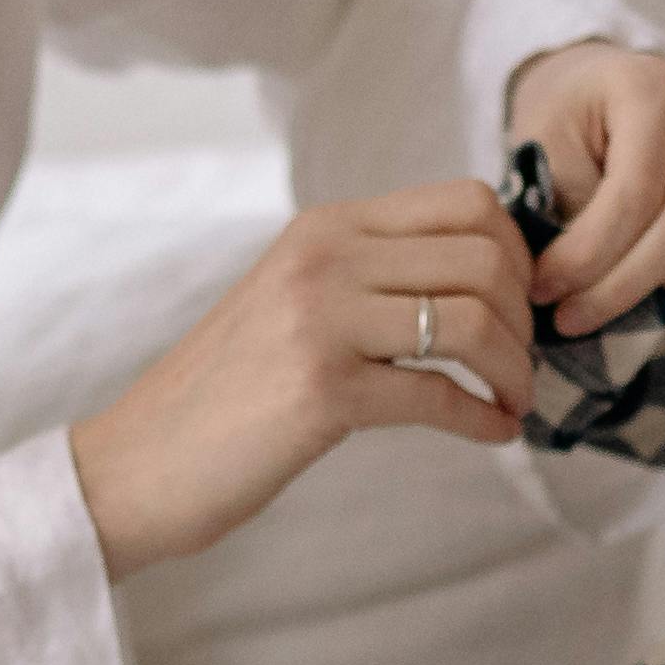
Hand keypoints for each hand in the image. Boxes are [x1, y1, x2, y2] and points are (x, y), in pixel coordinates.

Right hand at [69, 181, 536, 578]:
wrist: (139, 461)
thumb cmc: (229, 394)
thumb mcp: (295, 300)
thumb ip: (370, 275)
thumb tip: (481, 278)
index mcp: (324, 226)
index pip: (466, 202)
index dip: (518, 255)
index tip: (520, 306)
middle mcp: (324, 257)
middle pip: (484, 258)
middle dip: (524, 318)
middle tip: (520, 364)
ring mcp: (320, 320)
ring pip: (472, 320)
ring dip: (514, 370)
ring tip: (512, 400)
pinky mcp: (322, 390)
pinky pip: (440, 394)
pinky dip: (483, 418)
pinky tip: (492, 432)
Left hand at [504, 43, 664, 332]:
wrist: (604, 80)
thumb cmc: (566, 110)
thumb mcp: (543, 140)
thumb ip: (567, 203)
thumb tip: (576, 284)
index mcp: (656, 87)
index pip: (636, 192)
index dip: (589, 254)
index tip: (543, 288)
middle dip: (625, 284)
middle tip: (571, 318)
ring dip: (656, 292)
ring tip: (596, 313)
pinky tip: (634, 294)